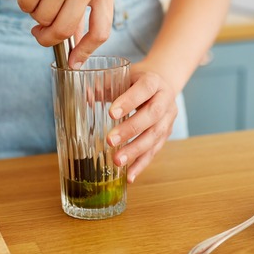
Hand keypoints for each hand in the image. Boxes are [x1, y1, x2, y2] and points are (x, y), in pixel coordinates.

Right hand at [6, 0, 113, 66]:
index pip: (101, 31)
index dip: (86, 51)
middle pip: (64, 30)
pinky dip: (24, 2)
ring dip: (36, 15)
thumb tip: (75, 54)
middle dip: (48, 38)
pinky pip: (26, 7)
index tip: (74, 63)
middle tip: (40, 35)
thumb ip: (82, 15)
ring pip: (43, 20)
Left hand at [106, 65, 178, 182]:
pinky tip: (129, 176)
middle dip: (131, 130)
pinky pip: (155, 151)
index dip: (130, 101)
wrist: (162, 84)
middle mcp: (165, 100)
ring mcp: (168, 119)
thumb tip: (85, 95)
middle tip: (110, 140)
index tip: (111, 113)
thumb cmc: (136, 82)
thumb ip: (104, 86)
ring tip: (117, 161)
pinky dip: (141, 165)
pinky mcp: (166, 135)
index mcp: (154, 81)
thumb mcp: (122, 77)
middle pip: (152, 116)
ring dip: (135, 151)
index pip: (144, 89)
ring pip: (155, 136)